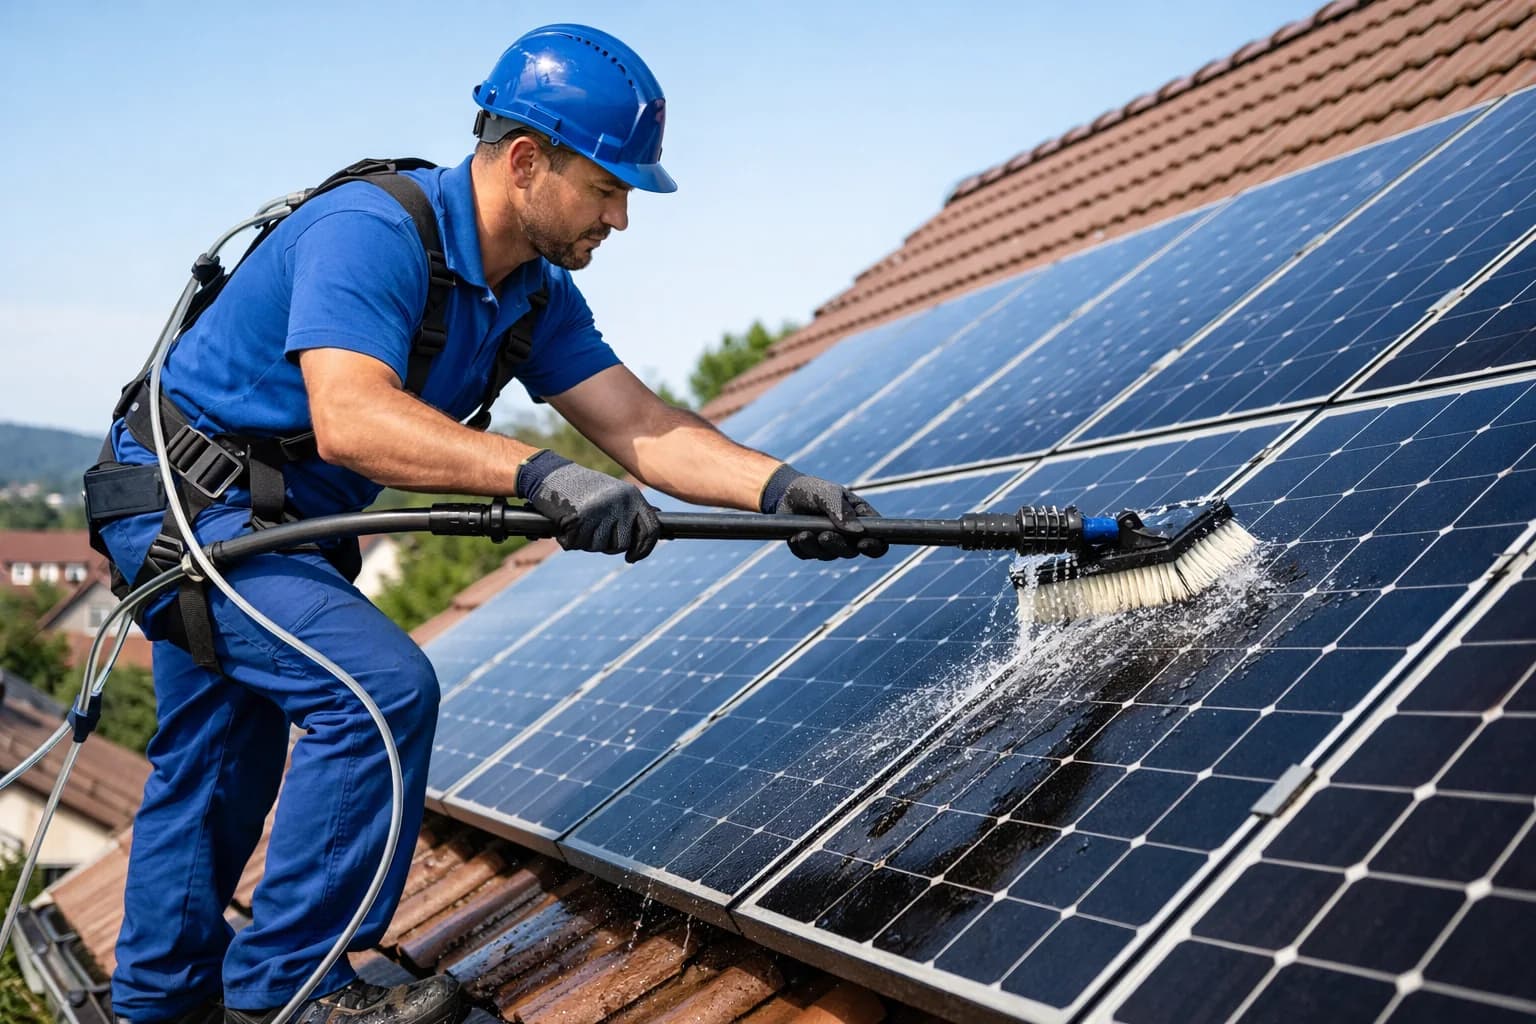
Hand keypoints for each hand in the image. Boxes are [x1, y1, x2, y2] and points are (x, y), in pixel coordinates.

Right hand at [518, 450, 660, 561]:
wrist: (552, 473)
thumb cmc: (582, 487)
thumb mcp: (613, 492)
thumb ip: (630, 510)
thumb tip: (649, 529)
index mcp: (633, 496)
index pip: (650, 530)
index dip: (643, 549)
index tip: (632, 558)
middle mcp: (621, 503)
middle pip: (622, 544)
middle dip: (606, 545)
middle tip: (592, 534)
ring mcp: (601, 510)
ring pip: (600, 546)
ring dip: (586, 542)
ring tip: (578, 524)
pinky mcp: (580, 517)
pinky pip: (578, 543)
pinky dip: (568, 540)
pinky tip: (565, 527)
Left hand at [762, 464, 888, 560]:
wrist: (785, 493)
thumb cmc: (813, 490)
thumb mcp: (828, 494)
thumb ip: (842, 510)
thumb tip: (857, 531)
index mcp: (860, 519)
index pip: (878, 539)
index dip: (875, 546)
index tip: (862, 543)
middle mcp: (848, 535)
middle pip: (851, 552)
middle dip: (837, 545)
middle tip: (823, 535)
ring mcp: (829, 544)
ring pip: (828, 556)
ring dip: (815, 546)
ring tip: (803, 533)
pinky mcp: (810, 549)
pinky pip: (808, 555)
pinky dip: (801, 547)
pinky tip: (794, 536)